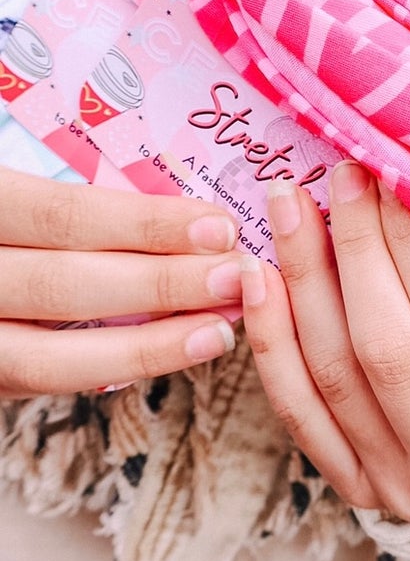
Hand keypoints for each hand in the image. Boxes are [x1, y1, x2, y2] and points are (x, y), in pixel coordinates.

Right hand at [0, 168, 241, 398]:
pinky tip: (166, 354)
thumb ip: (62, 193)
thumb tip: (167, 179)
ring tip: (220, 332)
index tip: (218, 226)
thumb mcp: (11, 186)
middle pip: (63, 285)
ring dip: (146, 346)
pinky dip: (105, 369)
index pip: (61, 214)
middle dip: (160, 285)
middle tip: (236, 277)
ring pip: (45, 357)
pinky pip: (34, 381)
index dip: (143, 224)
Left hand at [239, 163, 409, 521]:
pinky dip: (272, 340)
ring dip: (302, 281)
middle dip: (355, 250)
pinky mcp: (355, 489)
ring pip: (332, 374)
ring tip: (288, 209)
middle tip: (337, 178)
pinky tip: (259, 278)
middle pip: (385, 347)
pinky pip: (298, 411)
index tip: (389, 177)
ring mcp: (403, 488)